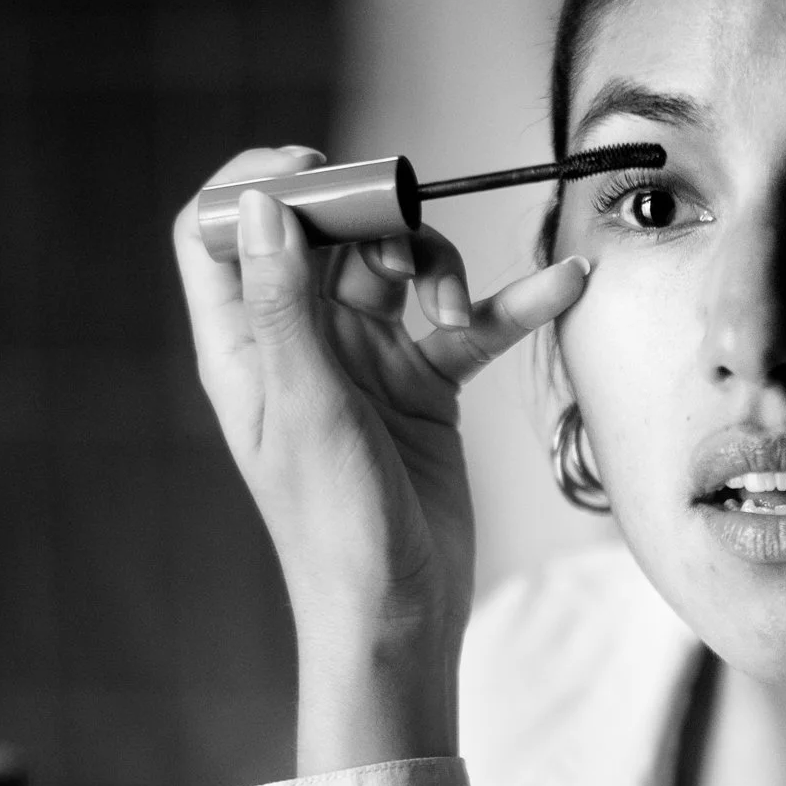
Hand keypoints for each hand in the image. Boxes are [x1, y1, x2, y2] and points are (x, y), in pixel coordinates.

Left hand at [174, 146, 587, 770]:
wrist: (399, 616)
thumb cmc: (335, 534)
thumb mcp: (308, 410)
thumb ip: (285, 306)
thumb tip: (266, 205)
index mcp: (246, 347)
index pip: (223, 232)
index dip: (257, 186)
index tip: (314, 169)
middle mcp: (301, 342)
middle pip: (321, 232)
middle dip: (366, 215)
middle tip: (403, 225)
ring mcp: (365, 358)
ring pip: (398, 264)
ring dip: (436, 265)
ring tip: (453, 314)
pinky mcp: (425, 382)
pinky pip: (469, 322)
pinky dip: (511, 302)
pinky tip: (562, 283)